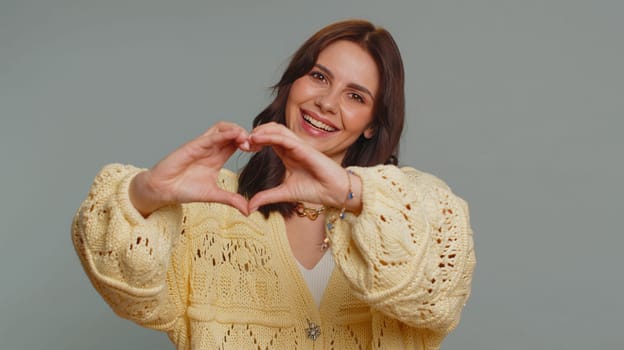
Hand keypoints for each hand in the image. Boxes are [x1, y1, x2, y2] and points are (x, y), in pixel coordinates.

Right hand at [130, 122, 250, 215]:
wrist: (163, 190)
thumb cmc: (185, 190)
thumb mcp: (214, 196)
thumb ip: (231, 200)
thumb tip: (248, 211)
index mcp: (217, 157)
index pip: (237, 143)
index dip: (249, 143)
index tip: (259, 150)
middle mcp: (211, 148)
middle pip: (232, 132)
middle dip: (246, 135)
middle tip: (256, 144)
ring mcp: (202, 145)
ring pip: (222, 128)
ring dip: (236, 130)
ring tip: (247, 139)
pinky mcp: (193, 145)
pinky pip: (211, 135)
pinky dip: (224, 133)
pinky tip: (235, 135)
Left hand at [247, 123, 361, 212]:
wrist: (334, 193)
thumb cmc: (315, 190)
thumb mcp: (284, 194)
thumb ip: (267, 197)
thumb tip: (249, 207)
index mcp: (288, 154)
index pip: (268, 140)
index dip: (254, 141)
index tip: (243, 148)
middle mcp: (292, 147)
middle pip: (271, 130)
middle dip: (255, 133)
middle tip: (241, 141)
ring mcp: (299, 146)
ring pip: (277, 129)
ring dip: (261, 131)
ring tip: (248, 138)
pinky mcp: (304, 148)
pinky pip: (284, 137)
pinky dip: (269, 135)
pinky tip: (257, 139)